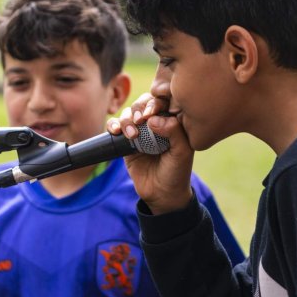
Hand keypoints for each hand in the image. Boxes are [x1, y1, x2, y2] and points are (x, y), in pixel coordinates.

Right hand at [107, 93, 193, 213]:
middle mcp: (156, 123)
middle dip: (139, 108)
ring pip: (129, 113)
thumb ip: (174, 132)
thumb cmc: (177, 173)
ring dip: (127, 119)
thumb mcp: (182, 153)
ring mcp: (141, 132)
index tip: (151, 113)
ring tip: (132, 134)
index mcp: (173, 122)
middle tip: (140, 120)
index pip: (163, 101)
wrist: (162, 195)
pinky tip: (116, 132)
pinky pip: (117, 127)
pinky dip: (114, 125)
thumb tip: (153, 118)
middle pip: (143, 103)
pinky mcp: (127, 142)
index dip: (155, 102)